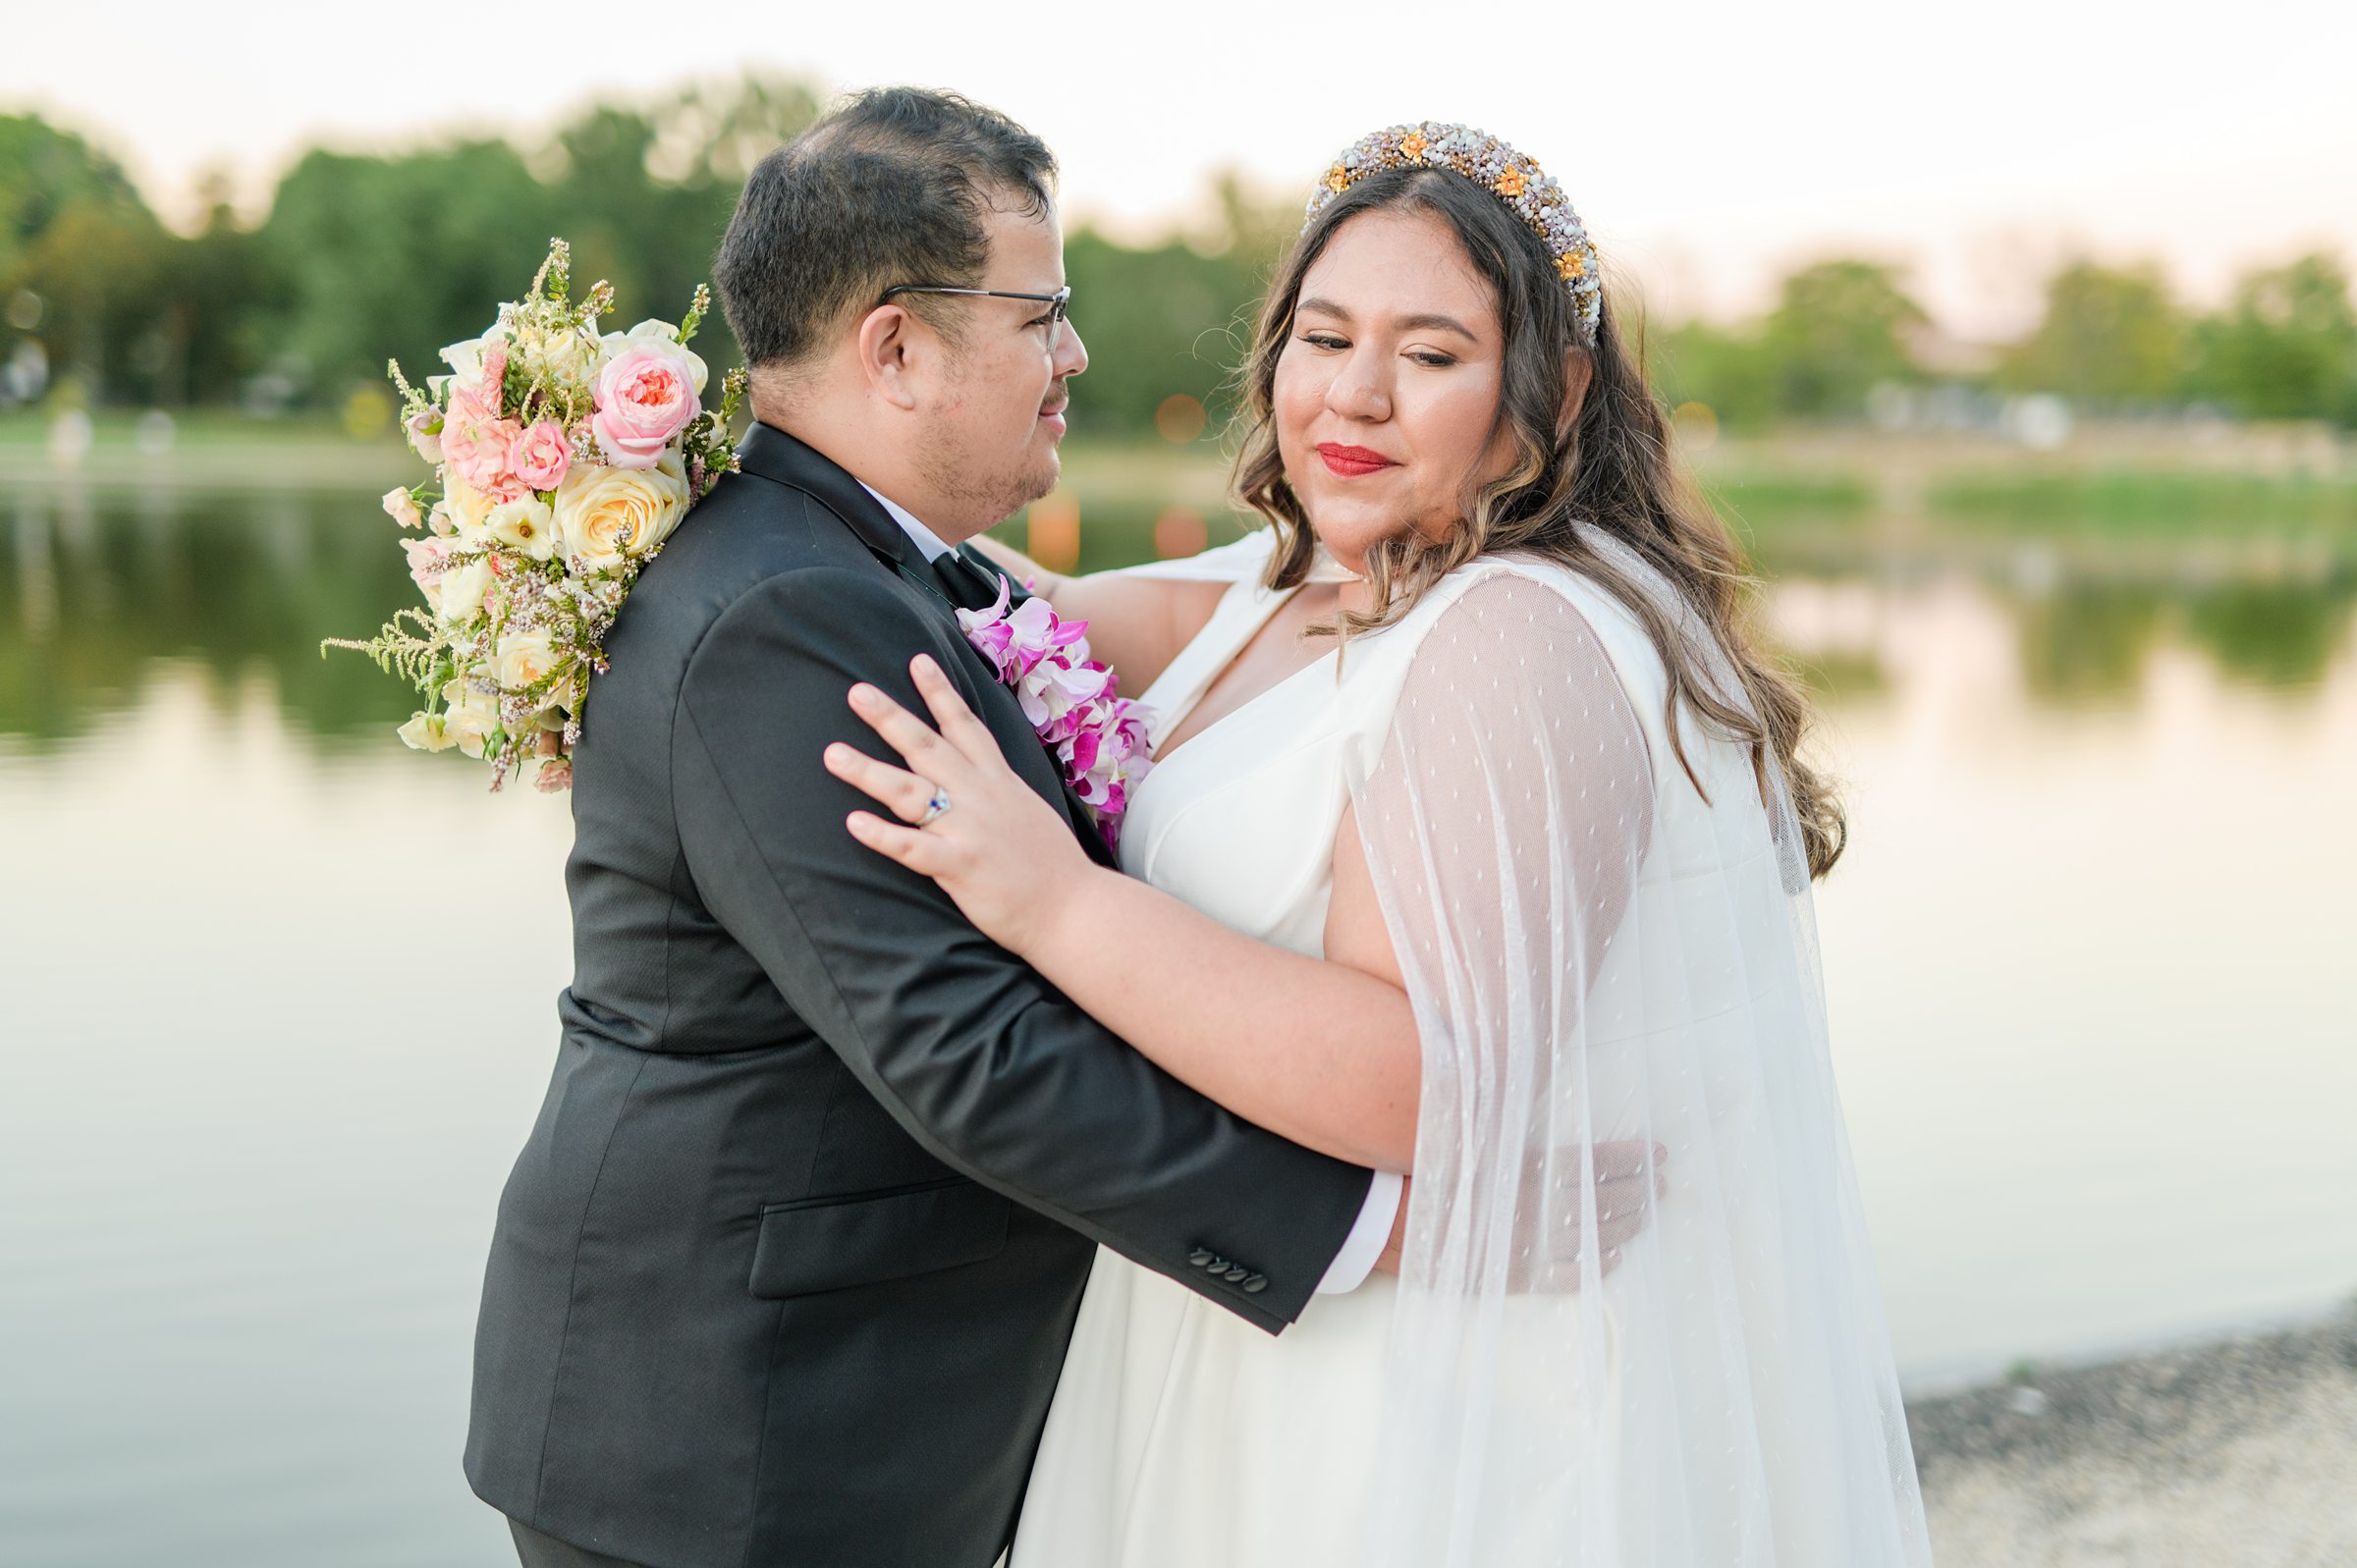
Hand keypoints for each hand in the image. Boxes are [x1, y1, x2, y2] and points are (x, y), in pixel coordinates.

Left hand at [828, 653, 1098, 956]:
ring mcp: (969, 830)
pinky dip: (882, 835)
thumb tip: (976, 774)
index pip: (966, 727)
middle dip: (890, 717)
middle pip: (928, 748)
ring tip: (832, 755)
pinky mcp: (960, 867)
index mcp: (999, 781)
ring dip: (868, 772)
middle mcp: (981, 797)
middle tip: (856, 692)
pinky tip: (853, 823)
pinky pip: (913, 848)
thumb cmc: (1051, 865)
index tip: (916, 661)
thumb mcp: (1027, 809)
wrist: (1075, 908)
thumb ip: (997, 789)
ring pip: (911, 793)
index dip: (940, 693)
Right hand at [1369, 1141, 1668, 1293]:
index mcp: (1529, 1169)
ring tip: (1647, 1215)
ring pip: (1591, 1236)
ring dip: (1624, 1225)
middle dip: (1637, 1191)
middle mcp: (1537, 1207)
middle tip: (1664, 1187)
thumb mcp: (1471, 1130)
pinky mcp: (1515, 1275)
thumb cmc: (1428, 1163)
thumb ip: (1508, 1121)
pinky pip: (1565, 1276)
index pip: (1594, 1164)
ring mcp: (1530, 1244)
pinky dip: (1592, 1267)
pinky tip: (1612, 1259)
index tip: (1657, 1154)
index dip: (1629, 1159)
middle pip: (1601, 1201)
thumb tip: (1533, 1091)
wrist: (1390, 1217)